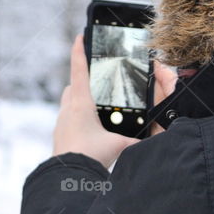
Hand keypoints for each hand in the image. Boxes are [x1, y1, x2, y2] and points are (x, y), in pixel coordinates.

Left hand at [53, 35, 139, 167]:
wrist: (67, 176)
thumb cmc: (89, 156)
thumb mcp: (118, 145)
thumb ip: (136, 140)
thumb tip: (154, 138)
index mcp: (81, 103)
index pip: (79, 69)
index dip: (79, 51)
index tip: (80, 37)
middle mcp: (67, 109)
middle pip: (72, 86)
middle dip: (82, 80)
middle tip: (95, 81)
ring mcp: (61, 122)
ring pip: (68, 102)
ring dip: (79, 100)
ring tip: (95, 107)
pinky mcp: (59, 135)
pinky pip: (67, 119)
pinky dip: (76, 118)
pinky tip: (89, 130)